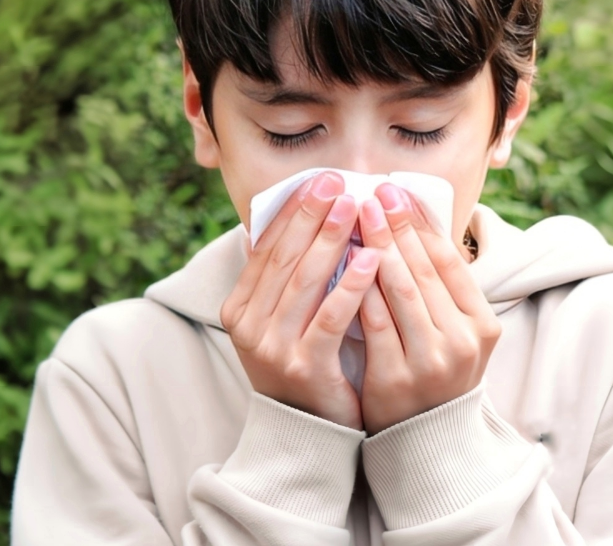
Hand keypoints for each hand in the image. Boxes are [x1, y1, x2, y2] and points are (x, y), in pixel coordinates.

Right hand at [220, 172, 379, 429]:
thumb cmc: (302, 363)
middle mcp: (249, 327)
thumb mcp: (279, 321)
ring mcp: (274, 349)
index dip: (291, 212)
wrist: (307, 432)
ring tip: (354, 207)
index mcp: (239, 310)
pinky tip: (372, 259)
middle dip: (311, 216)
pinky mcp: (305, 367)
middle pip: (285, 259)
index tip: (316, 180)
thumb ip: (277, 278)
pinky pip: (330, 318)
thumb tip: (270, 223)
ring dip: (331, 241)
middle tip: (336, 182)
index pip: (266, 249)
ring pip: (305, 283)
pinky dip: (350, 285)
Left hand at [356, 183, 501, 434]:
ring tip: (354, 215)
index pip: (450, 260)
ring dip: (374, 246)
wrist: (424, 441)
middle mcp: (462, 341)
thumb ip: (440, 285)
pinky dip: (357, 287)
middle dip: (394, 225)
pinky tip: (341, 260)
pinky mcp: (396, 379)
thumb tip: (411, 221)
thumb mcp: (453, 330)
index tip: (397, 192)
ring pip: (399, 290)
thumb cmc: (434, 371)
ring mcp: (430, 361)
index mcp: (482, 324)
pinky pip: (372, 321)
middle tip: (372, 192)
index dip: (421, 223)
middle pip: (423, 269)